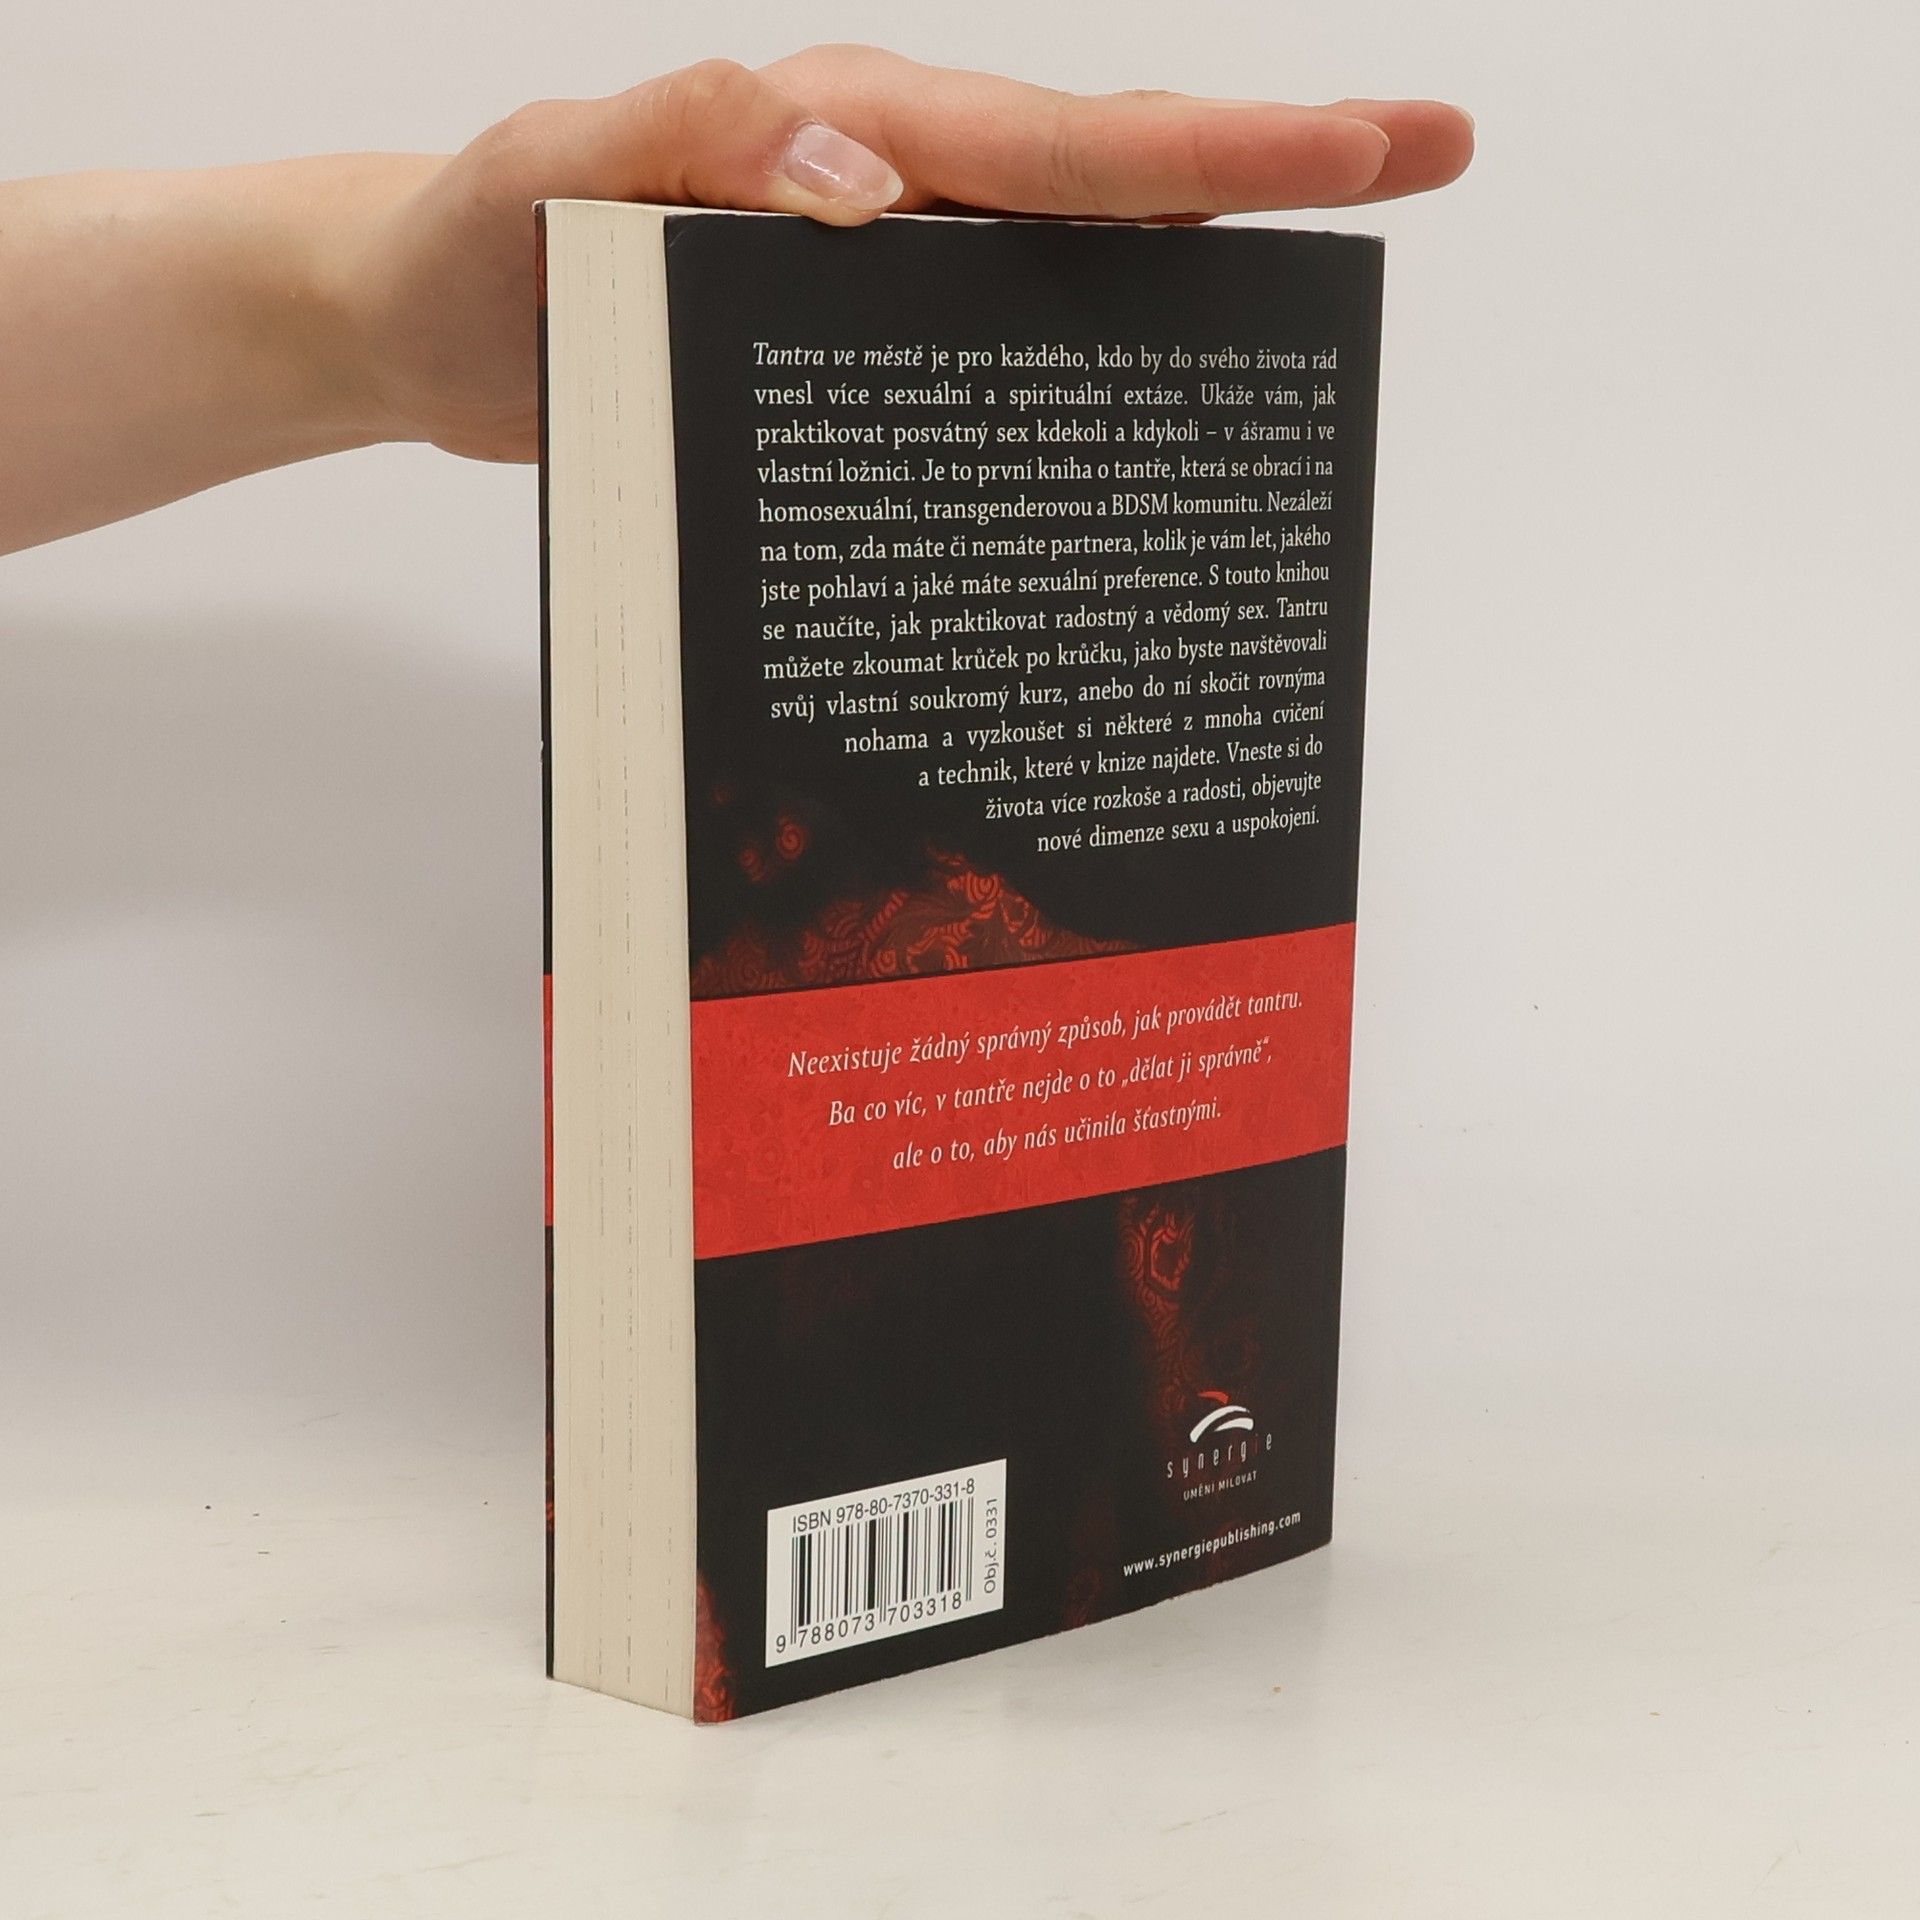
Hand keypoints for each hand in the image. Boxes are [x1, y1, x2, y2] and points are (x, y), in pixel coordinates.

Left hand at [336, 46, 1472, 463]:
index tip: (1368, 141)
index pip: (1063, 140)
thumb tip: (862, 179)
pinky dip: (1090, 347)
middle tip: (1429, 154)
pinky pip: (999, 333)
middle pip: (1112, 173)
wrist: (424, 322)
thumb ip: (684, 149)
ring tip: (1331, 282)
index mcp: (848, 132)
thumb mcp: (550, 183)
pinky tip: (1149, 398)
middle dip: (1276, 158)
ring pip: (1075, 252)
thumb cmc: (474, 251)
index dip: (1225, 141)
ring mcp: (884, 262)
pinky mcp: (857, 334)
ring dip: (1207, 256)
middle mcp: (889, 183)